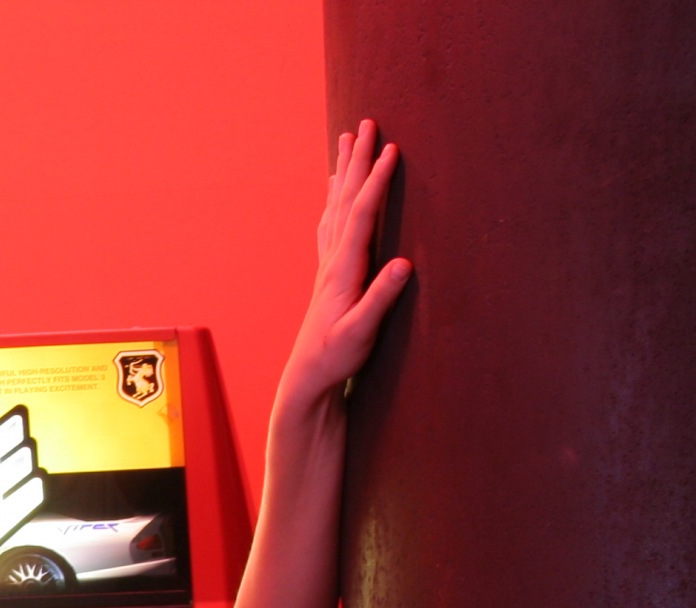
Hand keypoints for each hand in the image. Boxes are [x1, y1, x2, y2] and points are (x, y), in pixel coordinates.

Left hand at [279, 120, 413, 406]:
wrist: (307, 378)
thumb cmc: (336, 359)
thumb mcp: (362, 333)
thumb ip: (382, 299)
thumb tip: (405, 264)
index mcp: (344, 270)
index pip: (363, 215)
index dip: (377, 181)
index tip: (392, 148)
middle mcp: (333, 261)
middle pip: (346, 200)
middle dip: (358, 161)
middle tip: (366, 123)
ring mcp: (329, 265)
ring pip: (337, 207)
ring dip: (344, 172)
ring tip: (348, 140)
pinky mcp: (330, 274)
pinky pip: (333, 224)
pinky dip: (337, 199)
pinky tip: (335, 190)